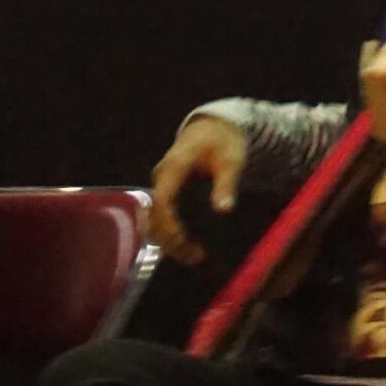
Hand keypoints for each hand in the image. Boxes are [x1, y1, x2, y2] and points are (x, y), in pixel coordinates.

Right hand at [148, 115, 247, 265]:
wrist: (215, 128)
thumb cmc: (224, 142)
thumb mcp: (231, 161)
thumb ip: (226, 184)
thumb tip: (224, 210)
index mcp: (173, 168)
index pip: (162, 200)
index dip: (169, 223)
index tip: (183, 240)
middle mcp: (161, 178)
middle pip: (154, 214)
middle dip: (170, 238)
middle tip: (194, 257)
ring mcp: (162, 186)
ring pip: (156, 218)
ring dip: (171, 240)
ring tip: (195, 257)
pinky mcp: (168, 192)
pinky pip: (163, 216)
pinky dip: (173, 233)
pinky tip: (190, 248)